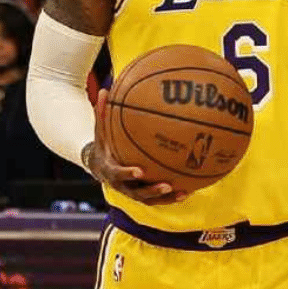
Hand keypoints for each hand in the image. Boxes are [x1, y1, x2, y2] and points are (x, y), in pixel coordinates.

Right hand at [87, 89, 187, 204]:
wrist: (99, 165)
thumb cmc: (104, 144)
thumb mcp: (100, 130)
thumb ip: (102, 113)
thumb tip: (105, 89)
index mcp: (110, 170)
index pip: (118, 174)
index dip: (128, 173)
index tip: (140, 170)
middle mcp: (121, 185)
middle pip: (137, 192)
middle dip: (152, 190)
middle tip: (166, 184)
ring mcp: (132, 191)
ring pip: (149, 199)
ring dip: (165, 198)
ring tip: (183, 192)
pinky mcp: (141, 194)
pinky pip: (158, 199)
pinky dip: (171, 197)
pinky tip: (188, 191)